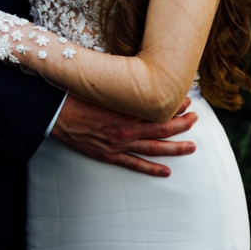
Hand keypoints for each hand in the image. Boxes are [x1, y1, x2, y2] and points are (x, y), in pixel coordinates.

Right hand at [52, 95, 196, 177]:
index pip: (156, 108)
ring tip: (191, 147)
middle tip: (195, 119)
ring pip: (153, 148)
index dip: (173, 106)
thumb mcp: (101, 87)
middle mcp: (126, 128)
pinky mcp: (109, 155)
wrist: (55, 114)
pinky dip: (152, 169)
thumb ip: (120, 87)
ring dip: (174, 148)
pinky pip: (135, 165)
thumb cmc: (76, 96)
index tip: (186, 100)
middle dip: (181, 124)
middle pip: (161, 128)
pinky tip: (167, 171)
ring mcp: (119, 144)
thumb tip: (136, 77)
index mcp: (124, 109)